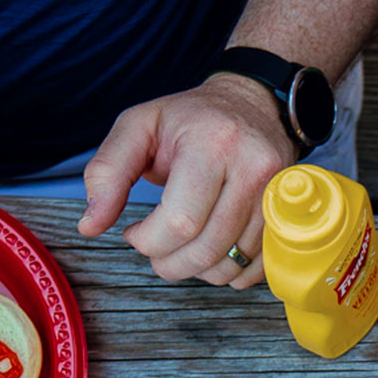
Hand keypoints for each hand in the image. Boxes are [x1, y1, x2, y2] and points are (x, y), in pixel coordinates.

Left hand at [75, 73, 296, 286]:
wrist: (256, 104)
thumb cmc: (190, 118)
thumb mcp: (138, 126)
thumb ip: (106, 172)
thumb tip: (89, 226)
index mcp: (212, 144)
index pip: (179, 221)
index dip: (148, 241)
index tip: (135, 232)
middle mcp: (253, 169)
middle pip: (206, 249)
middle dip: (169, 263)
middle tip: (154, 250)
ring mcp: (277, 195)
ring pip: (231, 264)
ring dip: (196, 270)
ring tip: (180, 247)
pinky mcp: (288, 216)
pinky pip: (257, 268)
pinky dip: (228, 273)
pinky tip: (211, 251)